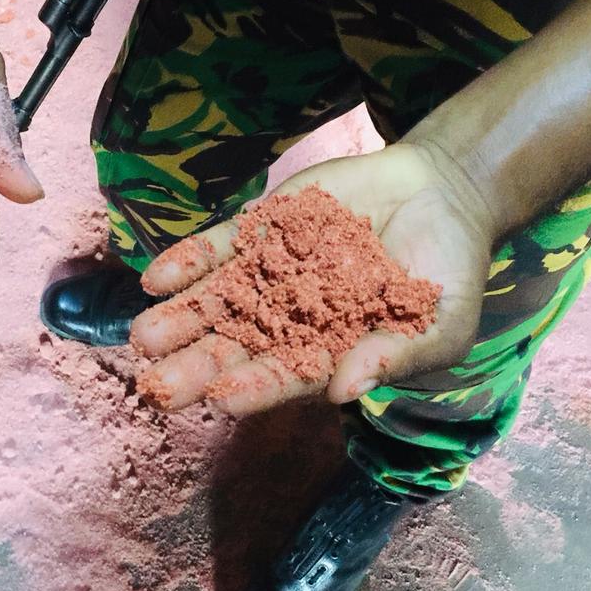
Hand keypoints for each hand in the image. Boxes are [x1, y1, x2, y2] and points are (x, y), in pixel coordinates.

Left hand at [130, 142, 498, 413]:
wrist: (441, 192)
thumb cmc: (448, 271)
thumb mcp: (441, 321)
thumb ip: (394, 354)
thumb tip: (346, 392)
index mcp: (330, 353)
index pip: (287, 376)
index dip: (256, 387)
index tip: (223, 398)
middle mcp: (291, 320)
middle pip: (237, 348)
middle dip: (196, 367)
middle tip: (156, 389)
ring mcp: (271, 274)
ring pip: (216, 302)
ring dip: (179, 321)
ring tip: (143, 340)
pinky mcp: (262, 230)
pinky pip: (219, 248)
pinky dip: (188, 263)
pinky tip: (155, 280)